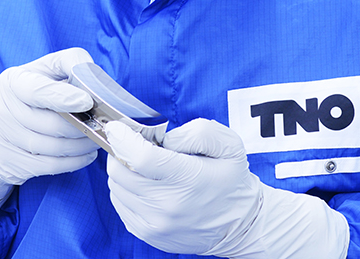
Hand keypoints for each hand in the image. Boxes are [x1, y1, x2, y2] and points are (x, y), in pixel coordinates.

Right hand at [0, 48, 98, 214]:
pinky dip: (73, 162)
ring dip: (81, 146)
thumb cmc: (28, 95)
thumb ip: (68, 64)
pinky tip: (86, 155)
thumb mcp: (42, 71)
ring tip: (96, 139)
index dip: (64, 97)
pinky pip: (47, 166)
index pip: (37, 90)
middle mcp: (0, 109)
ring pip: (51, 147)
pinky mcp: (5, 163)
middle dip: (82, 127)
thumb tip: (93, 75)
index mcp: (12, 81)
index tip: (88, 102)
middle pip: (50, 124)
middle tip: (102, 126)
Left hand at [106, 119, 348, 257]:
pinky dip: (126, 187)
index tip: (119, 124)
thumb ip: (199, 131)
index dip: (124, 138)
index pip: (139, 159)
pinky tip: (147, 181)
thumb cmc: (235, 180)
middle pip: (121, 171)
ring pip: (117, 186)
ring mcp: (154, 225)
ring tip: (147, 161)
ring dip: (124, 168)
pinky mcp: (146, 234)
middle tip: (140, 140)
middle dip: (125, 150)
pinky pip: (121, 203)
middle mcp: (166, 208)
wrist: (243, 225)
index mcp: (187, 183)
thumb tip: (168, 134)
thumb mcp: (229, 145)